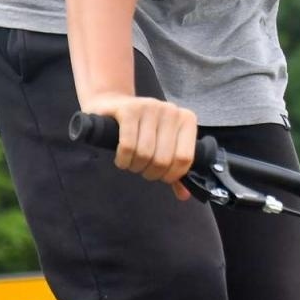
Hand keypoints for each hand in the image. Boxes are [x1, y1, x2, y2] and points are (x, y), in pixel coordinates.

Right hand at [84, 93, 198, 200]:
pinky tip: (122, 159)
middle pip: (163, 159)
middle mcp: (171, 111)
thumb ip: (175, 169)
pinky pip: (128, 146)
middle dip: (151, 173)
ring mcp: (150, 107)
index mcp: (186, 119)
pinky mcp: (128, 110)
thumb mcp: (162, 145)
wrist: (113, 104)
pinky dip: (123, 159)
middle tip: (143, 169)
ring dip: (135, 166)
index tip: (161, 177)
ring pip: (145, 154)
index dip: (171, 175)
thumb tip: (184, 195)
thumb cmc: (142, 129)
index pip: (184, 159)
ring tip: (132, 163)